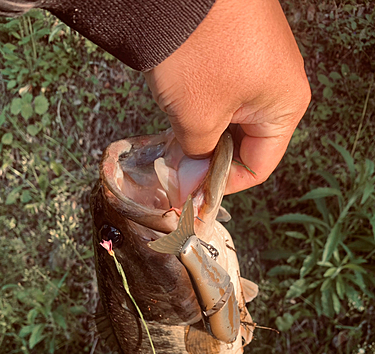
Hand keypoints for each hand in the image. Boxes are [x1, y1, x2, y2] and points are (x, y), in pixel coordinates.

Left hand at [144, 0, 310, 193]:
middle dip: (210, 160)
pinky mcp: (236, 48)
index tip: (193, 192)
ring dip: (203, 135)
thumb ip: (198, 157)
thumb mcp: (198, 118)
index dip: (223, 185)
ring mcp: (258, 62)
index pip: (258, 166)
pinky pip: (223, 92)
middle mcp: (279, 84)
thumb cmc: (198, 49)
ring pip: (231, 118)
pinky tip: (179, 113)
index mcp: (286, 105)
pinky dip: (201, 109)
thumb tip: (190, 182)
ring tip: (175, 143)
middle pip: (245, 143)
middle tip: (179, 170)